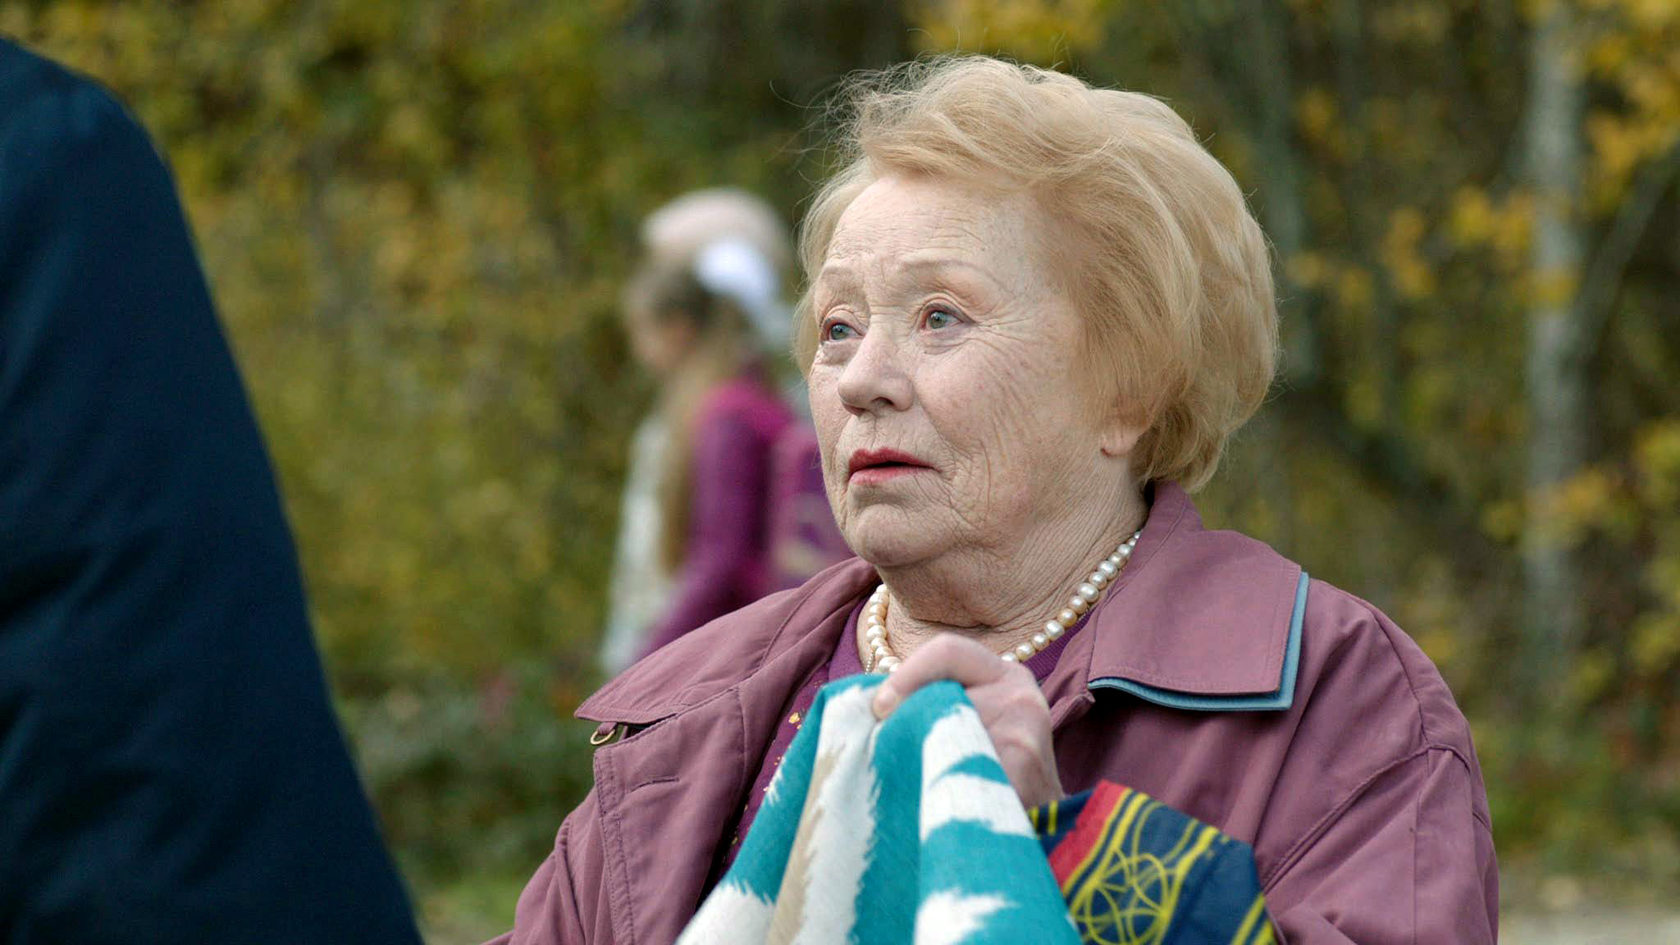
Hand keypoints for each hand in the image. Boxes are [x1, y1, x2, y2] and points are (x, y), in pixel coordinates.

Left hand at [871, 632, 1062, 808]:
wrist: (1045, 830)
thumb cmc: (990, 772)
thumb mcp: (971, 720)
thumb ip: (934, 700)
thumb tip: (866, 702)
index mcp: (1005, 674)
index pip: (947, 650)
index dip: (904, 676)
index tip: (879, 710)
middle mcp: (1021, 695)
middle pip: (940, 693)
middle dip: (908, 723)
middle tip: (889, 751)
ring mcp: (1025, 734)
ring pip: (945, 734)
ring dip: (919, 759)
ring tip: (917, 784)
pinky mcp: (1022, 774)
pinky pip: (959, 773)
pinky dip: (937, 789)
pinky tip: (936, 806)